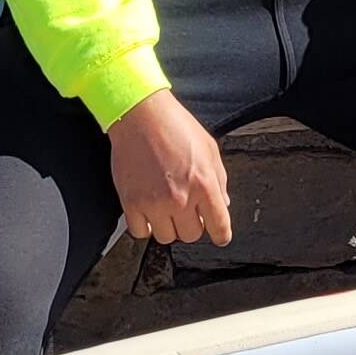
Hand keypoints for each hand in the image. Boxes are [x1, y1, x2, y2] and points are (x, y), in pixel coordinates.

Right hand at [105, 90, 231, 248]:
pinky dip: (145, 226)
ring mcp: (154, 203)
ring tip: (166, 208)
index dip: (221, 233)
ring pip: (166, 238)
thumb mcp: (209, 149)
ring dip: (168, 226)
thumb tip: (224, 204)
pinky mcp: (131, 203)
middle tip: (187, 210)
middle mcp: (181, 198)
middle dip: (192, 225)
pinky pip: (140, 233)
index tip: (218, 234)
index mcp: (205, 185)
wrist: (141, 116)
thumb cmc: (177, 127)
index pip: (219, 227)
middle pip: (191, 235)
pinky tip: (148, 211)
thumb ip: (219, 180)